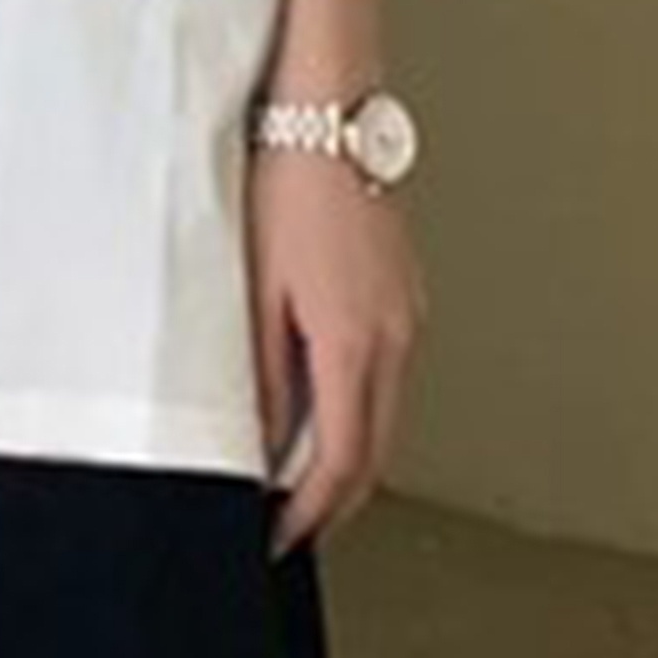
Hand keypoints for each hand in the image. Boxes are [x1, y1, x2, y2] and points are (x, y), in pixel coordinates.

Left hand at [249, 149, 425, 555]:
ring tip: (297, 485)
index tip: (277, 540)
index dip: (308, 516)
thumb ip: (260, 380)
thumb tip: (261, 448)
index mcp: (355, 342)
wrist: (326, 117)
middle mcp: (394, 336)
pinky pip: (383, 378)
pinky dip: (355, 415)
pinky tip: (319, 415)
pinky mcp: (401, 296)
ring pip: (383, 417)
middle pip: (374, 454)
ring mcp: (405, 315)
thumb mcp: (252, 293)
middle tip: (288, 531)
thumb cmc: (284, 187)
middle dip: (333, 505)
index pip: (342, 463)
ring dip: (346, 462)